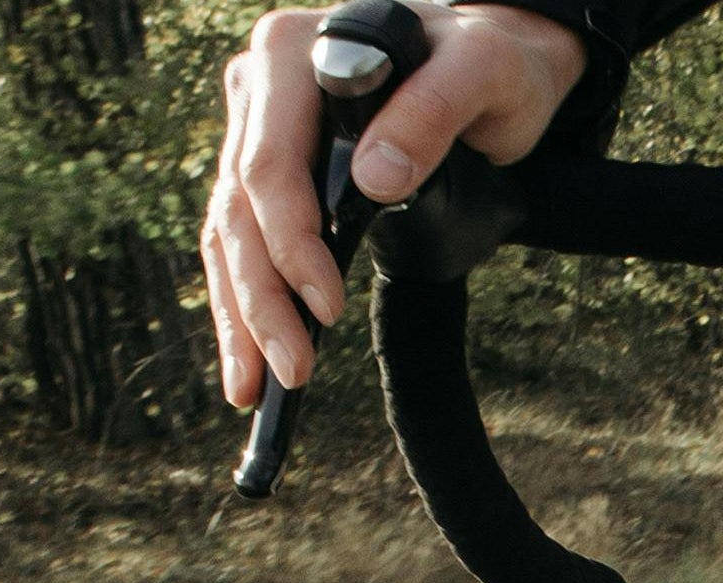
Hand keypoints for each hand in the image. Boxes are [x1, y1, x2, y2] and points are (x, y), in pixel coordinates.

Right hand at [205, 1, 588, 406]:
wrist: (491, 56)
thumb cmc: (489, 58)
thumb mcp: (483, 70)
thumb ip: (432, 109)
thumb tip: (374, 178)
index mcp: (293, 54)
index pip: (270, 162)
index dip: (289, 241)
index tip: (327, 306)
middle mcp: (262, 89)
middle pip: (239, 208)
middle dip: (260, 299)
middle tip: (291, 370)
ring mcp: (259, 130)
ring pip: (230, 234)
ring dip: (240, 318)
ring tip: (255, 388)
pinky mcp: (271, 170)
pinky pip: (243, 243)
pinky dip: (244, 305)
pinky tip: (250, 362)